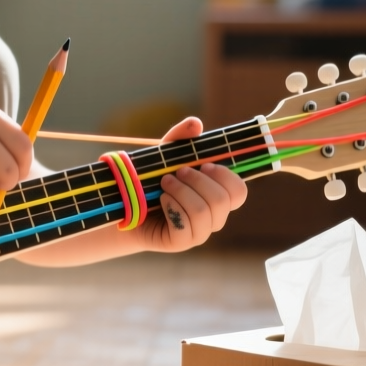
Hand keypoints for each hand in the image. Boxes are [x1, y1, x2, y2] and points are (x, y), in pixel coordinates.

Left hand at [135, 117, 248, 251]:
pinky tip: (161, 200)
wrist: (126, 206)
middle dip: (198, 181)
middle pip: (223, 200)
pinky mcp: (180, 243)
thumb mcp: (166, 156)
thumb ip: (181, 139)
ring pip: (203, 211)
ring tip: (165, 183)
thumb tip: (196, 123)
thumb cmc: (152, 181)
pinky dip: (172, 206)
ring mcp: (198, 233)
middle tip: (178, 172)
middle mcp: (213, 218)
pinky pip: (185, 225)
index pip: (239, 192)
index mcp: (217, 198)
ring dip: (181, 191)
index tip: (205, 164)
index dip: (226, 177)